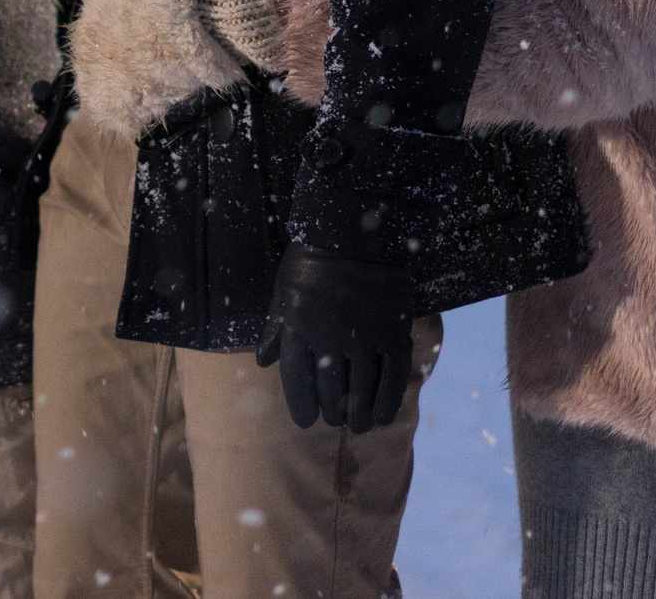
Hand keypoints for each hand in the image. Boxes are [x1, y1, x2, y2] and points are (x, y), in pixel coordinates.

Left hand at [253, 247, 418, 433]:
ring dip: (359, 414)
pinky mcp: (392, 332)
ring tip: (358, 425)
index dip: (302, 406)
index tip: (307, 421)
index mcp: (297, 327)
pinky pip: (392, 377)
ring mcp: (363, 335)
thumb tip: (263, 362)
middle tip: (336, 419)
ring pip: (361, 390)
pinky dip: (387, 401)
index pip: (297, 381)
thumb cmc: (313, 261)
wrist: (357, 230)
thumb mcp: (284, 292)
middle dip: (333, 412)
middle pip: (330, 391)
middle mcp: (329, 336)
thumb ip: (276, 329)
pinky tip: (382, 417)